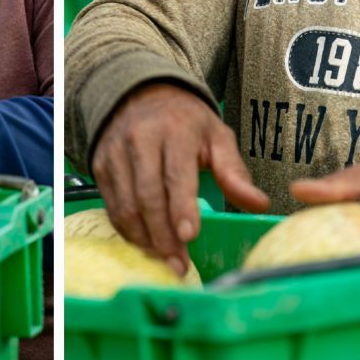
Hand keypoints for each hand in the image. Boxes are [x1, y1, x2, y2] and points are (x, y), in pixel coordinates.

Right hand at [91, 81, 268, 275]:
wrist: (140, 95)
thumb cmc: (185, 122)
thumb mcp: (216, 137)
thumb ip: (234, 172)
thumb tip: (259, 204)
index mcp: (175, 130)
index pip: (176, 174)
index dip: (181, 207)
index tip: (190, 236)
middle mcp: (140, 140)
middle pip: (148, 195)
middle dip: (163, 235)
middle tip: (179, 265)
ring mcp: (116, 153)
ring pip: (126, 205)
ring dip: (145, 239)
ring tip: (165, 260)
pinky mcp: (100, 166)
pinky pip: (111, 206)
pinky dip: (128, 231)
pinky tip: (146, 245)